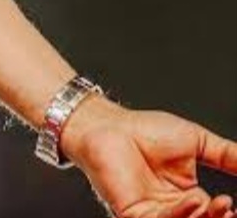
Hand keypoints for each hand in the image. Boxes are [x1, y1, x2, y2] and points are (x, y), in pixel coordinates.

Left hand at [60, 95, 236, 217]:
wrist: (108, 124)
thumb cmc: (143, 130)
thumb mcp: (196, 141)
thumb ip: (228, 155)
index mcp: (188, 197)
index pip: (216, 217)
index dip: (227, 215)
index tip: (235, 206)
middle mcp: (173, 210)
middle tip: (229, 209)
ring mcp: (154, 216)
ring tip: (217, 204)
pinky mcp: (135, 217)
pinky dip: (182, 215)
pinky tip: (194, 200)